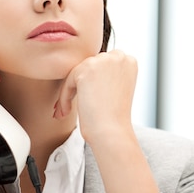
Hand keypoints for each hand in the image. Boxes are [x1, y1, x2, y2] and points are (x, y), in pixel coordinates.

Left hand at [54, 50, 158, 192]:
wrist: (110, 136)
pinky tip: (65, 110)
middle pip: (85, 66)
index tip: (85, 103)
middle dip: (75, 87)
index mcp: (129, 61)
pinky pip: (68, 78)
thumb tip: (92, 79)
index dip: (88, 85)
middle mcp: (119, 57)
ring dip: (69, 93)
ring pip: (74, 72)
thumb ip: (106, 80)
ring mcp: (104, 62)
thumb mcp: (113, 96)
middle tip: (67, 108)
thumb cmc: (112, 125)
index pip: (98, 64)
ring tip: (66, 110)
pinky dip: (64, 95)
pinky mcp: (88, 69)